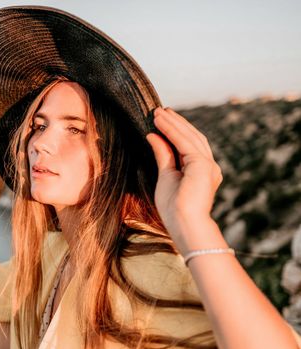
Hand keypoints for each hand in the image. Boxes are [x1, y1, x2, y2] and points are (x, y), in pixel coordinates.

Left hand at [145, 107, 223, 251]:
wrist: (184, 224)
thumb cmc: (174, 209)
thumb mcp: (166, 176)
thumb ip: (163, 156)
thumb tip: (152, 136)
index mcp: (202, 172)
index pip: (189, 145)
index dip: (176, 131)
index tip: (162, 120)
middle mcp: (209, 167)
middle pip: (192, 137)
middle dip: (176, 123)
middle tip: (160, 111)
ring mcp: (208, 165)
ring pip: (189, 136)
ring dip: (173, 123)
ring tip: (157, 112)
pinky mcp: (202, 164)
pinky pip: (184, 142)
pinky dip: (171, 130)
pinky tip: (159, 122)